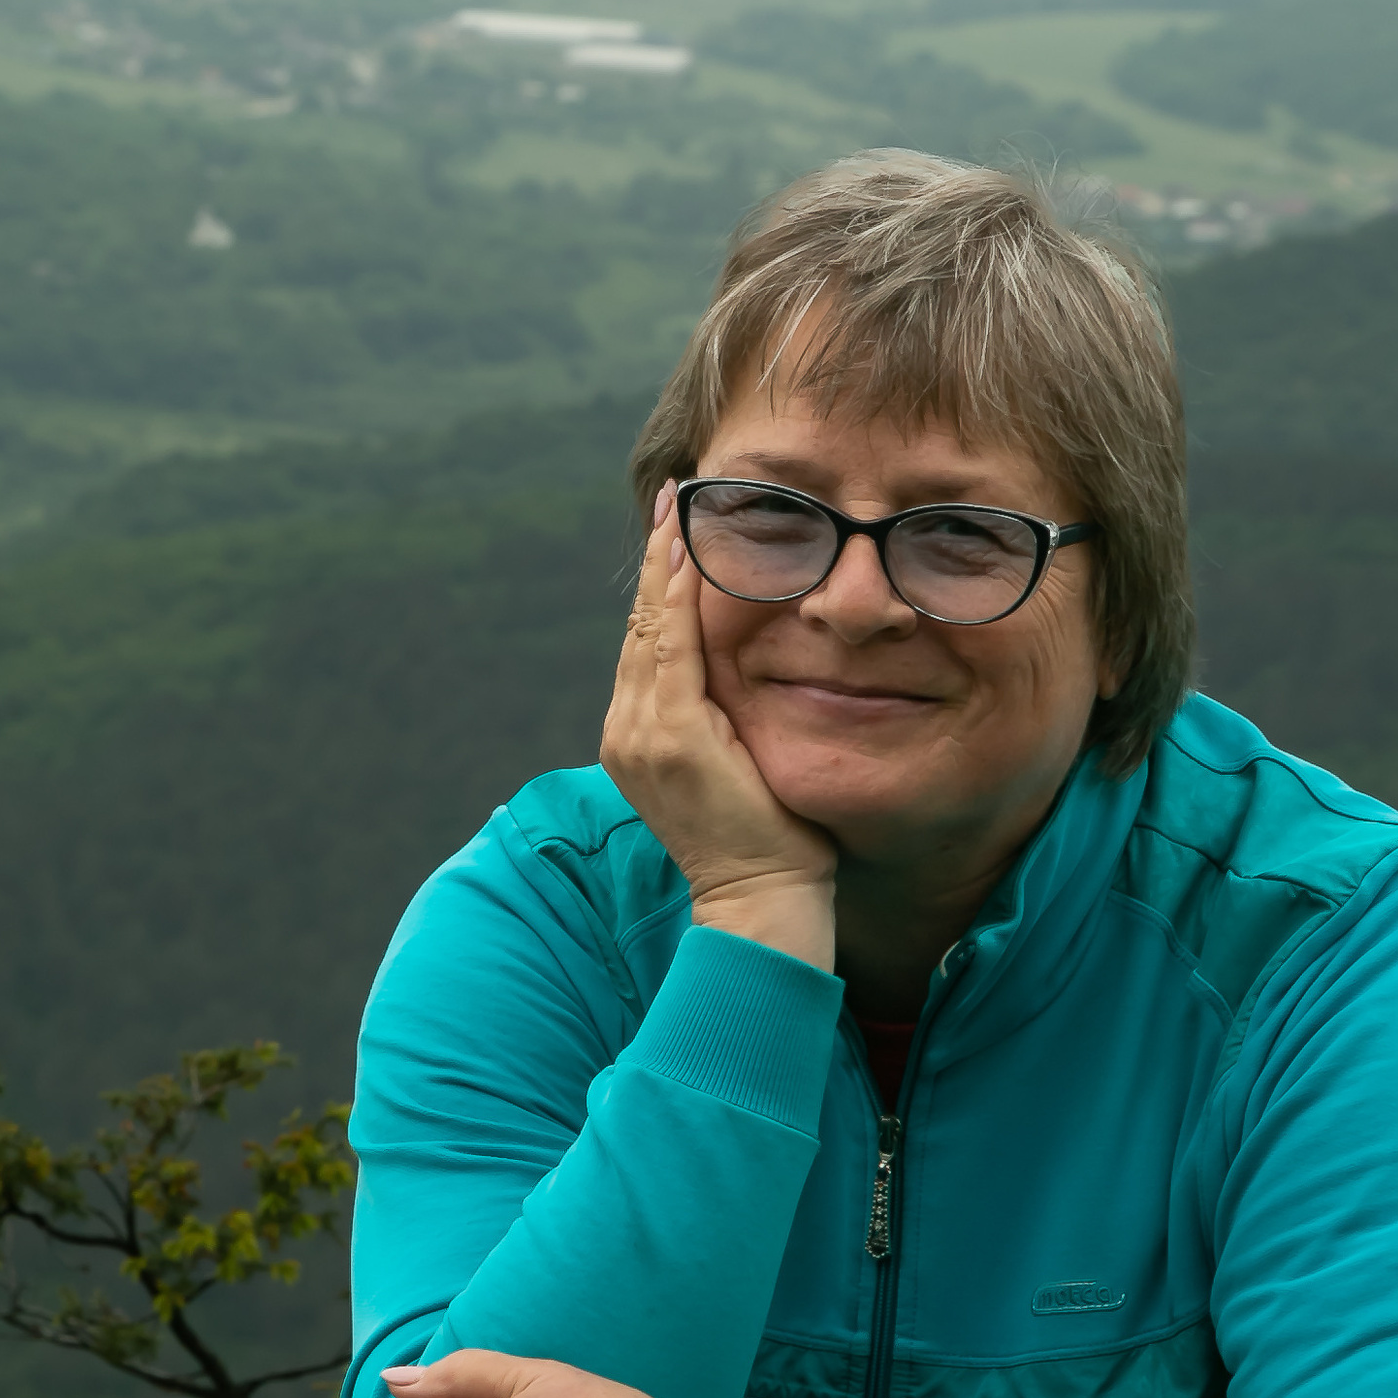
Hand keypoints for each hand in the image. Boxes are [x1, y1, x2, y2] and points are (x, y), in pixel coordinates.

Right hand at [601, 483, 836, 966]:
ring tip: (679, 512)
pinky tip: (690, 557)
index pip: (650, 644)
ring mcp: (643, 734)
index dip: (661, 585)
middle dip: (659, 559)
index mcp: (641, 737)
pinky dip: (678, 598)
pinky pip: (672, 648)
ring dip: (667, 565)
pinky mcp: (672, 736)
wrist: (761, 901)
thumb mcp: (738, 766)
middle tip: (674, 497)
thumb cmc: (767, 842)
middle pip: (643, 625)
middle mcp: (629, 731)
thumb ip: (727, 721)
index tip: (674, 531)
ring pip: (652, 628)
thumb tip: (744, 681)